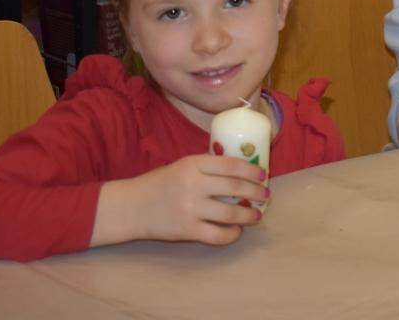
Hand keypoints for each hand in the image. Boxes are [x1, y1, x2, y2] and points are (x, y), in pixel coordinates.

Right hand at [91, 154, 268, 247]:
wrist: (131, 207)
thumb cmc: (160, 184)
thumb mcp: (183, 166)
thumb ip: (207, 168)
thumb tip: (242, 171)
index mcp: (193, 164)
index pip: (231, 165)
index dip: (251, 170)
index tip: (263, 175)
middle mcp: (193, 184)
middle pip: (235, 187)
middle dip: (256, 192)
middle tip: (266, 196)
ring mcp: (190, 208)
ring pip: (230, 213)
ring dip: (249, 215)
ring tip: (257, 215)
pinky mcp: (186, 230)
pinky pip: (217, 235)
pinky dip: (231, 234)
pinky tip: (237, 231)